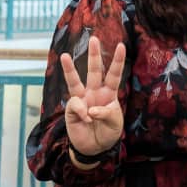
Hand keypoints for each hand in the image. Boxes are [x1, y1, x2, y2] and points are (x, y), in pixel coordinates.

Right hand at [63, 36, 125, 156]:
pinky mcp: (71, 110)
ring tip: (65, 55)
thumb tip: (90, 109)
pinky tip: (86, 120)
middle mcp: (95, 93)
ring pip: (75, 81)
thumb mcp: (115, 123)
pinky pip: (75, 106)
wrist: (95, 148)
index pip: (114, 74)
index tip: (121, 45)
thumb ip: (107, 114)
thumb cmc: (108, 133)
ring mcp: (82, 100)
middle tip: (94, 38)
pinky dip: (82, 112)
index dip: (117, 61)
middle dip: (94, 55)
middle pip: (94, 71)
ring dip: (70, 69)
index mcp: (109, 93)